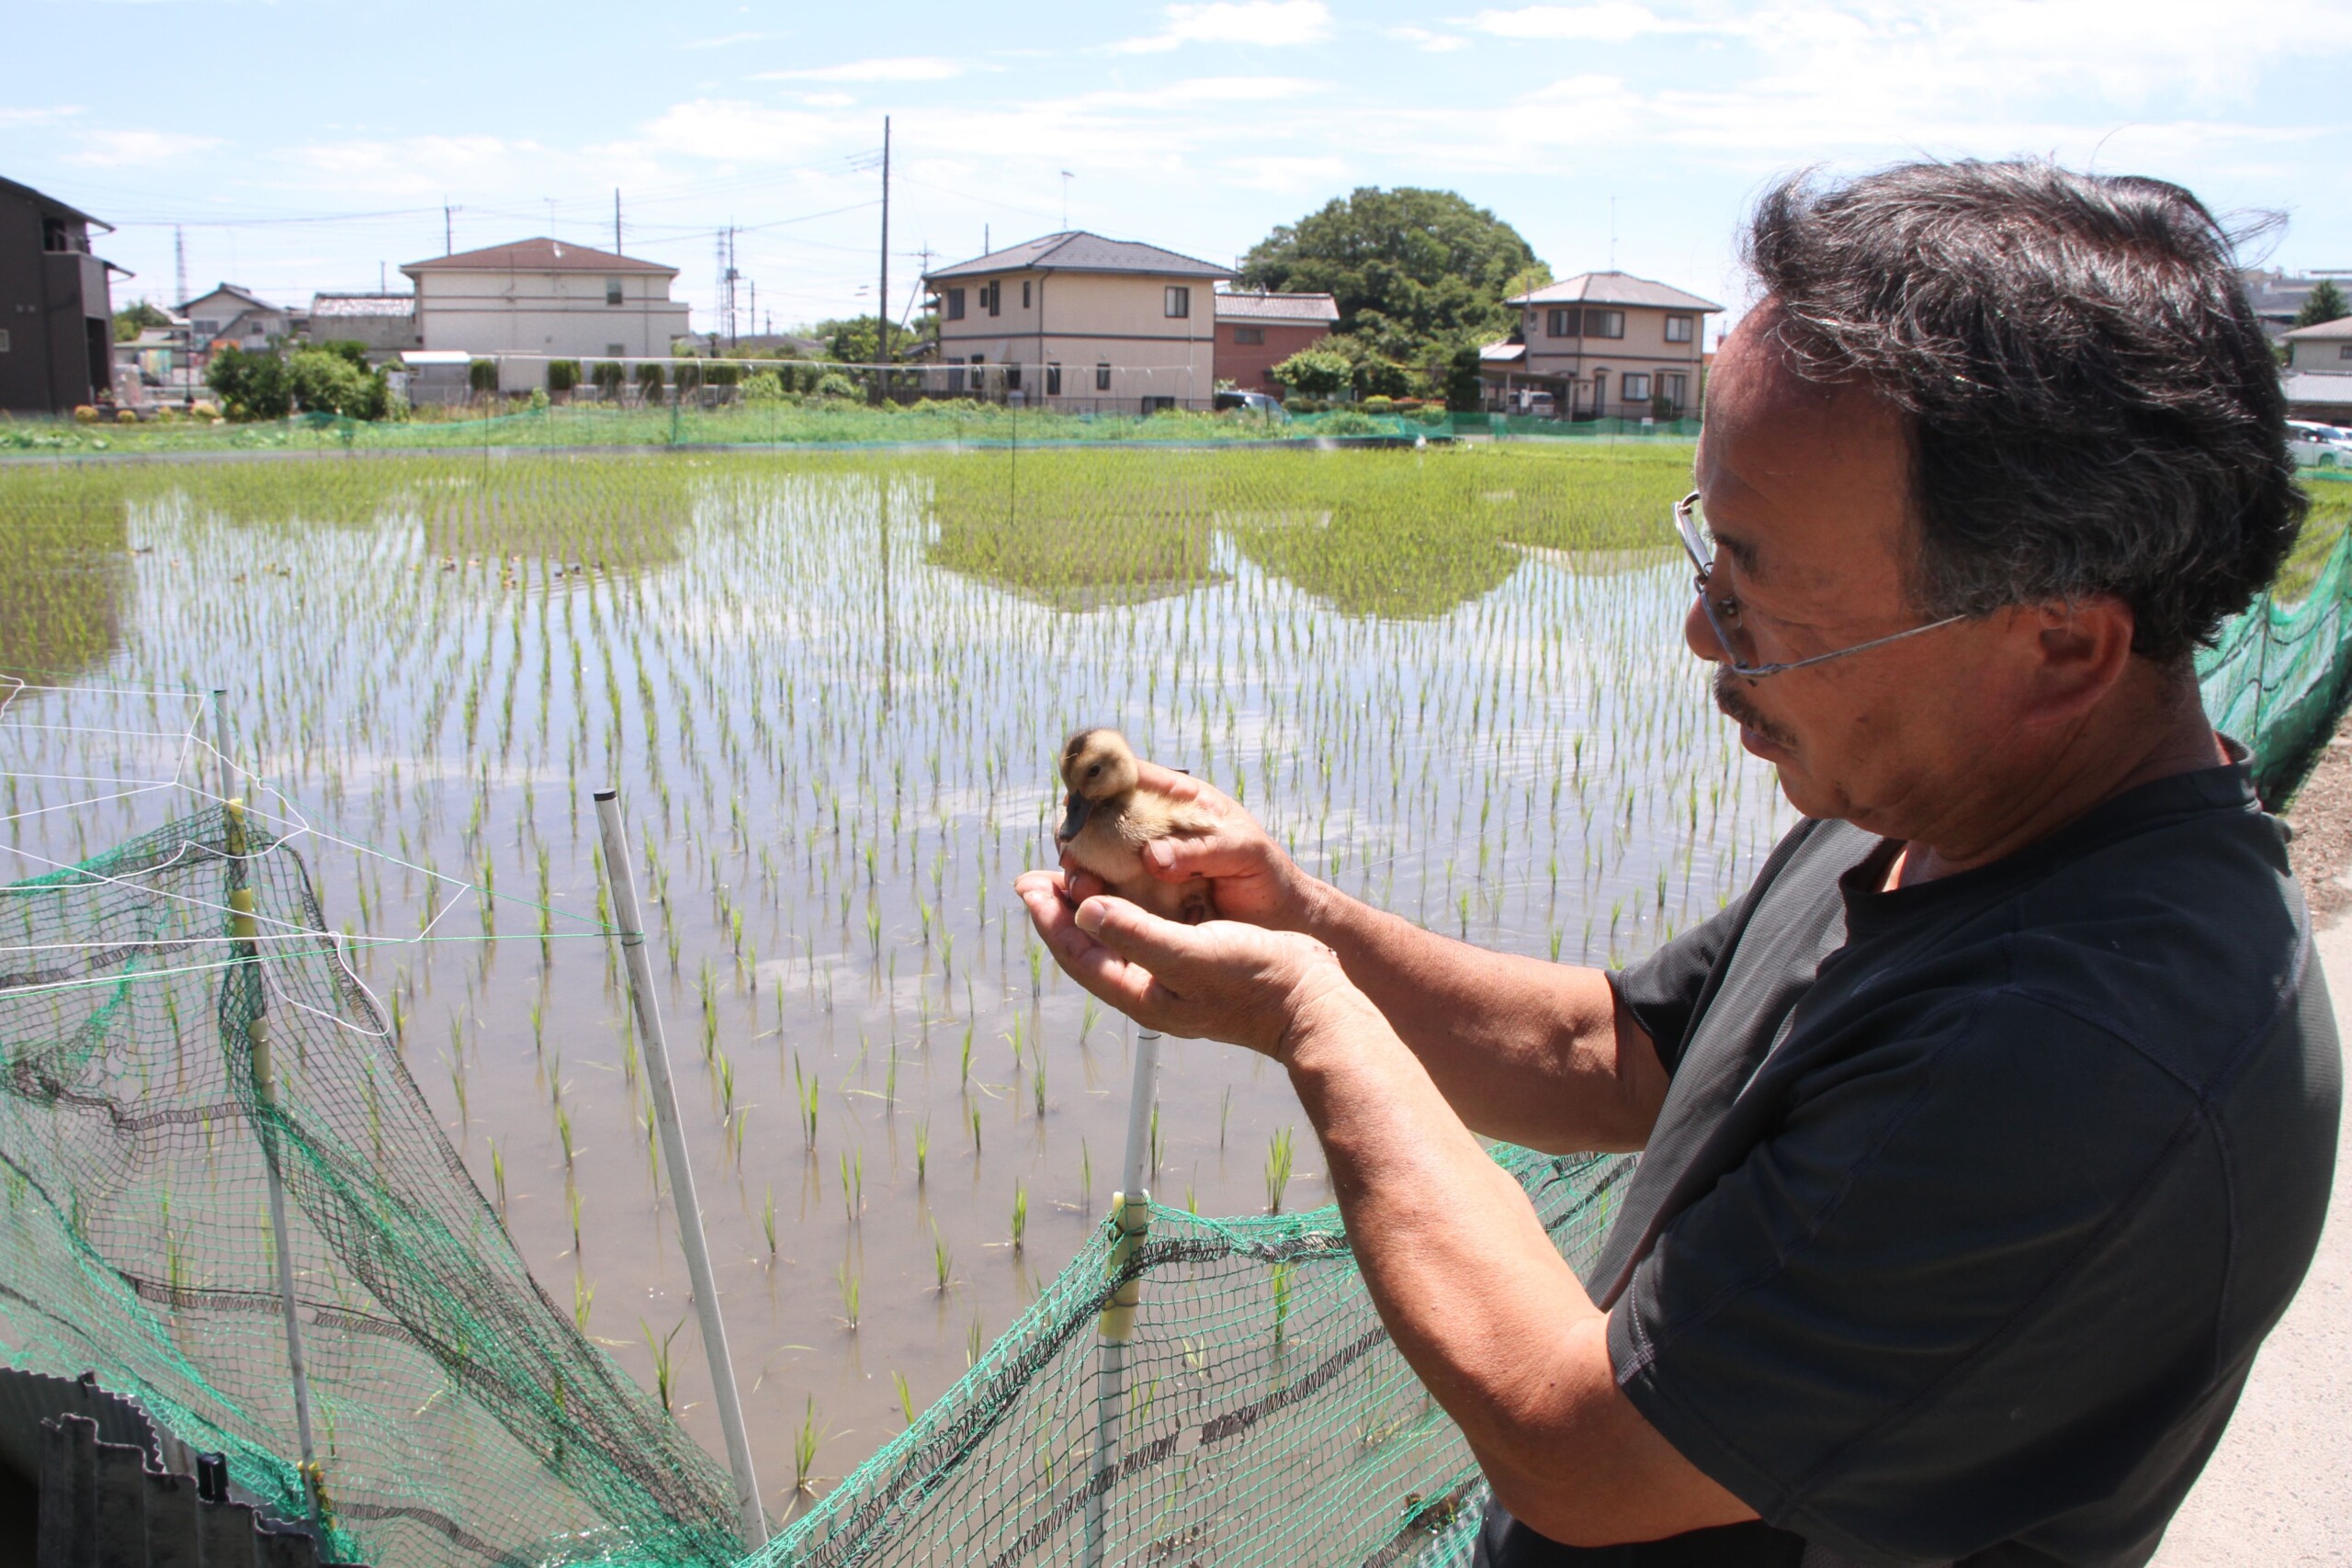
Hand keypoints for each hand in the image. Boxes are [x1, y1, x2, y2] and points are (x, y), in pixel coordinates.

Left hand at [1015, 869, 1363, 1058]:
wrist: (1312, 1001)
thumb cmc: (1255, 979)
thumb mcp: (1190, 953)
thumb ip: (1134, 933)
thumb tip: (1083, 910)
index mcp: (1142, 994)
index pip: (1078, 954)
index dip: (1049, 918)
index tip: (1028, 882)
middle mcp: (1151, 989)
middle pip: (1091, 947)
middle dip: (1062, 912)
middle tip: (1038, 874)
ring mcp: (1174, 978)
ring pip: (1116, 939)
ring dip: (1092, 906)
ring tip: (1075, 873)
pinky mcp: (1196, 961)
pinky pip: (1145, 931)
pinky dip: (1127, 907)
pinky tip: (1130, 886)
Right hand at [1060, 760, 1318, 929]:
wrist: (1282, 921)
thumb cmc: (1268, 875)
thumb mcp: (1244, 854)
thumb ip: (1200, 851)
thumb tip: (1150, 857)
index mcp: (1180, 801)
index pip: (1127, 774)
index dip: (1096, 778)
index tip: (1074, 798)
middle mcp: (1156, 828)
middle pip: (1101, 815)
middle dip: (1079, 829)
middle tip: (1070, 853)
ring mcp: (1146, 862)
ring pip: (1098, 853)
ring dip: (1082, 865)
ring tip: (1078, 883)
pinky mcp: (1144, 896)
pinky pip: (1110, 889)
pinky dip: (1094, 894)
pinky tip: (1086, 905)